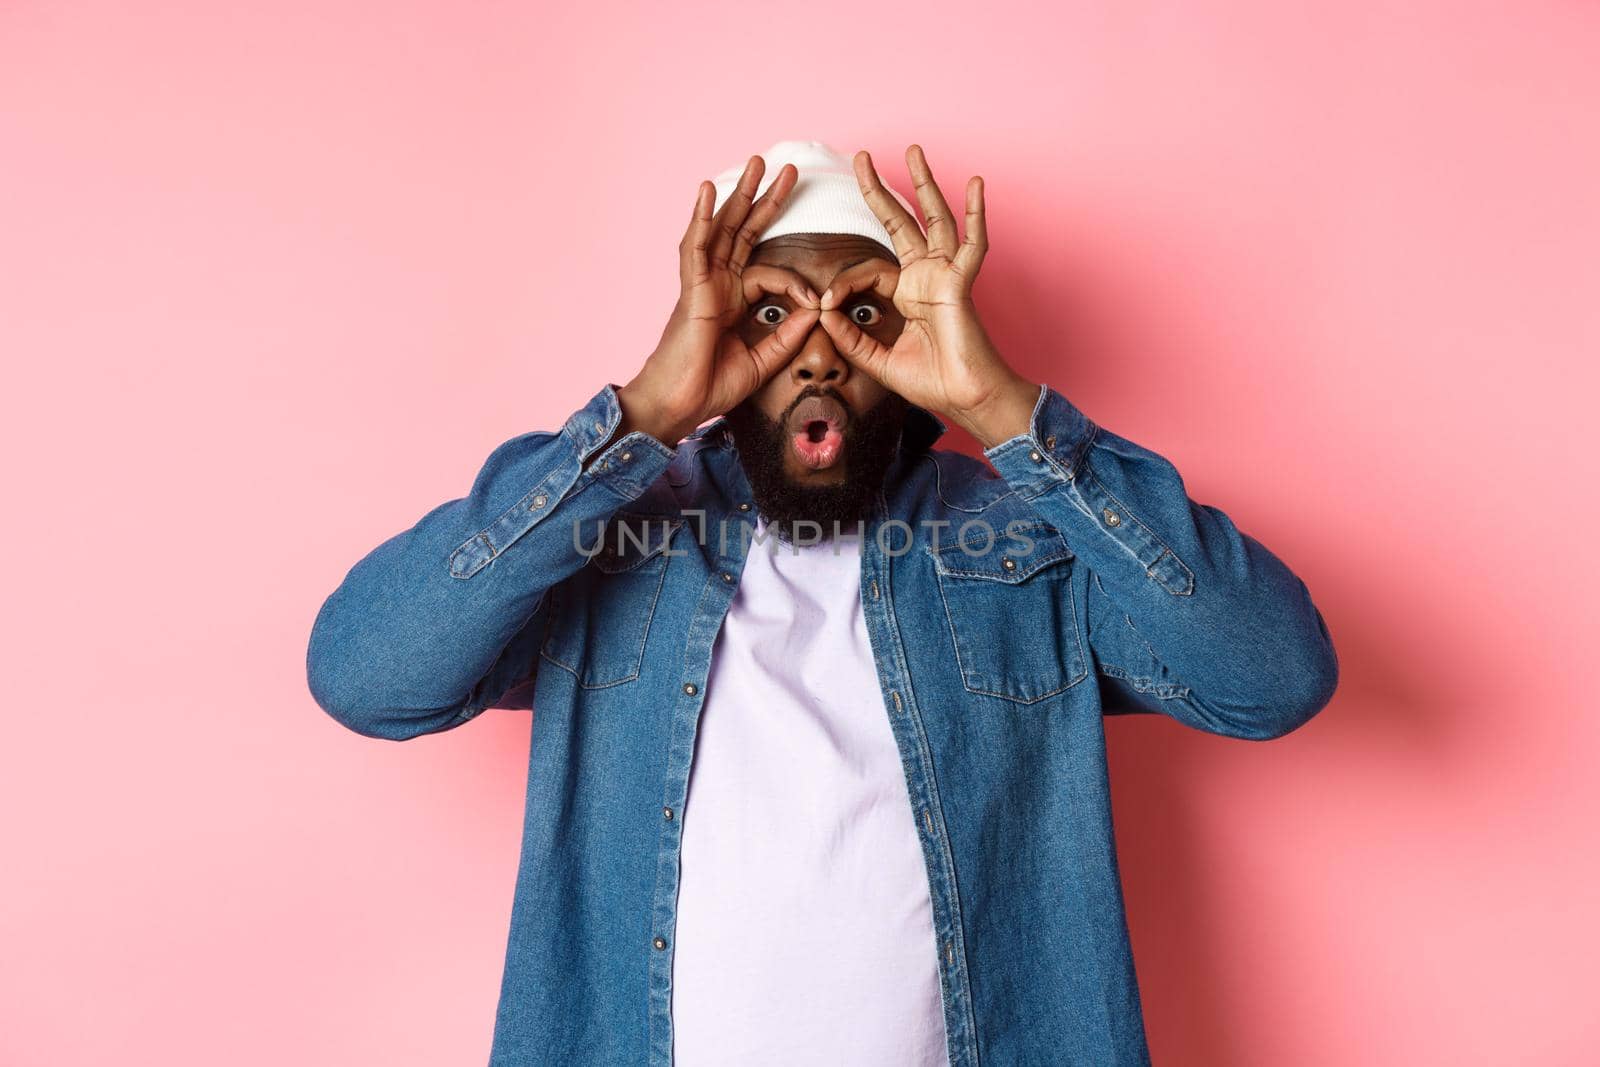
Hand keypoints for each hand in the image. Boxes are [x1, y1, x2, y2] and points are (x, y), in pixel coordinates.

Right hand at [617, 156, 821, 444]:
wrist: (680, 406)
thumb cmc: (710, 386)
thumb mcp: (762, 360)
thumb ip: (787, 336)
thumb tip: (815, 312)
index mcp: (732, 300)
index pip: (769, 272)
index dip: (796, 283)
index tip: (818, 302)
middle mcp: (717, 285)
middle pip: (743, 232)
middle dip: (765, 200)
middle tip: (787, 169)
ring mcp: (702, 284)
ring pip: (722, 230)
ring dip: (738, 195)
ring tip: (754, 163)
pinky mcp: (691, 291)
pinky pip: (696, 249)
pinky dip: (702, 220)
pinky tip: (708, 192)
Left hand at [817, 145, 1037, 448]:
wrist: (965, 400)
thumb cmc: (932, 383)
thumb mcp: (879, 361)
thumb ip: (851, 338)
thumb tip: (824, 314)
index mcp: (907, 294)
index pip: (868, 269)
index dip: (843, 283)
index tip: (826, 303)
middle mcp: (926, 278)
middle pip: (901, 223)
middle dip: (881, 190)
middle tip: (862, 158)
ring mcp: (945, 276)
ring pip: (935, 220)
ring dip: (925, 184)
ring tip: (915, 151)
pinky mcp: (960, 283)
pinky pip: (973, 244)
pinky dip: (977, 215)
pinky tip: (977, 185)